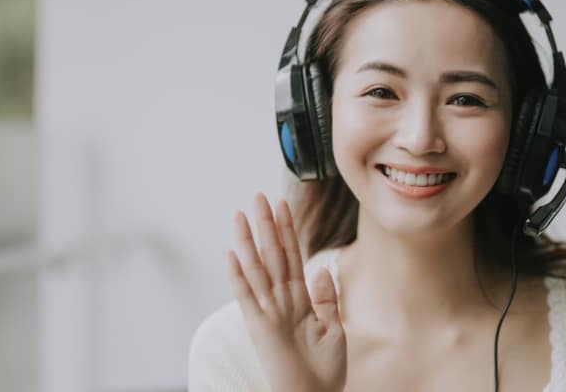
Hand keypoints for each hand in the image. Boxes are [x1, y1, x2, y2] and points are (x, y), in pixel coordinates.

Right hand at [226, 193, 346, 391]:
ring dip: (249, 240)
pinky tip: (231, 253)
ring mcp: (269, 312)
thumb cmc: (324, 369)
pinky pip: (247, 297)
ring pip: (257, 268)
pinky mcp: (260, 327)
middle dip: (266, 225)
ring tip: (241, 213)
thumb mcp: (334, 327)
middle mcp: (281, 300)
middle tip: (258, 196)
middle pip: (272, 254)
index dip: (287, 230)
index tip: (282, 205)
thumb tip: (322, 270)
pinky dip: (238, 276)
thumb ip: (327, 298)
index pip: (292, 256)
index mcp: (299, 299)